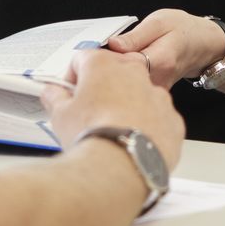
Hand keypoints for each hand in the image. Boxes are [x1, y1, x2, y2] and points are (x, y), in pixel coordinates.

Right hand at [40, 48, 185, 170]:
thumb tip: (52, 93)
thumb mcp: (59, 115)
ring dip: (127, 106)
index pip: (82, 59)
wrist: (121, 167)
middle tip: (91, 113)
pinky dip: (147, 126)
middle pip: (114, 73)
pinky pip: (158, 117)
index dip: (72, 76)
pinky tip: (133, 142)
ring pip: (139, 95)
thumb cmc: (93, 136)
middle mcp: (134, 73)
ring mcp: (157, 95)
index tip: (70, 92)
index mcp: (103, 64)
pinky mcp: (172, 118)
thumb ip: (55, 97)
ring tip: (114, 131)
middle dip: (103, 89)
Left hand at [105, 9, 224, 87]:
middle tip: (99, 55)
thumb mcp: (159, 22)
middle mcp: (159, 81)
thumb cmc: (183, 30)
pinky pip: (131, 89)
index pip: (123, 66)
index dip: (106, 60)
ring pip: (125, 87)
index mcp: (160, 61)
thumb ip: (136, 36)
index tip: (95, 51)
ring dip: (113, 76)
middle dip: (105, 70)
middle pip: (122, 81)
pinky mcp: (153, 93)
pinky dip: (122, 80)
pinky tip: (122, 69)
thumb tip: (113, 45)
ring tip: (112, 61)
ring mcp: (157, 90)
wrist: (203, 45)